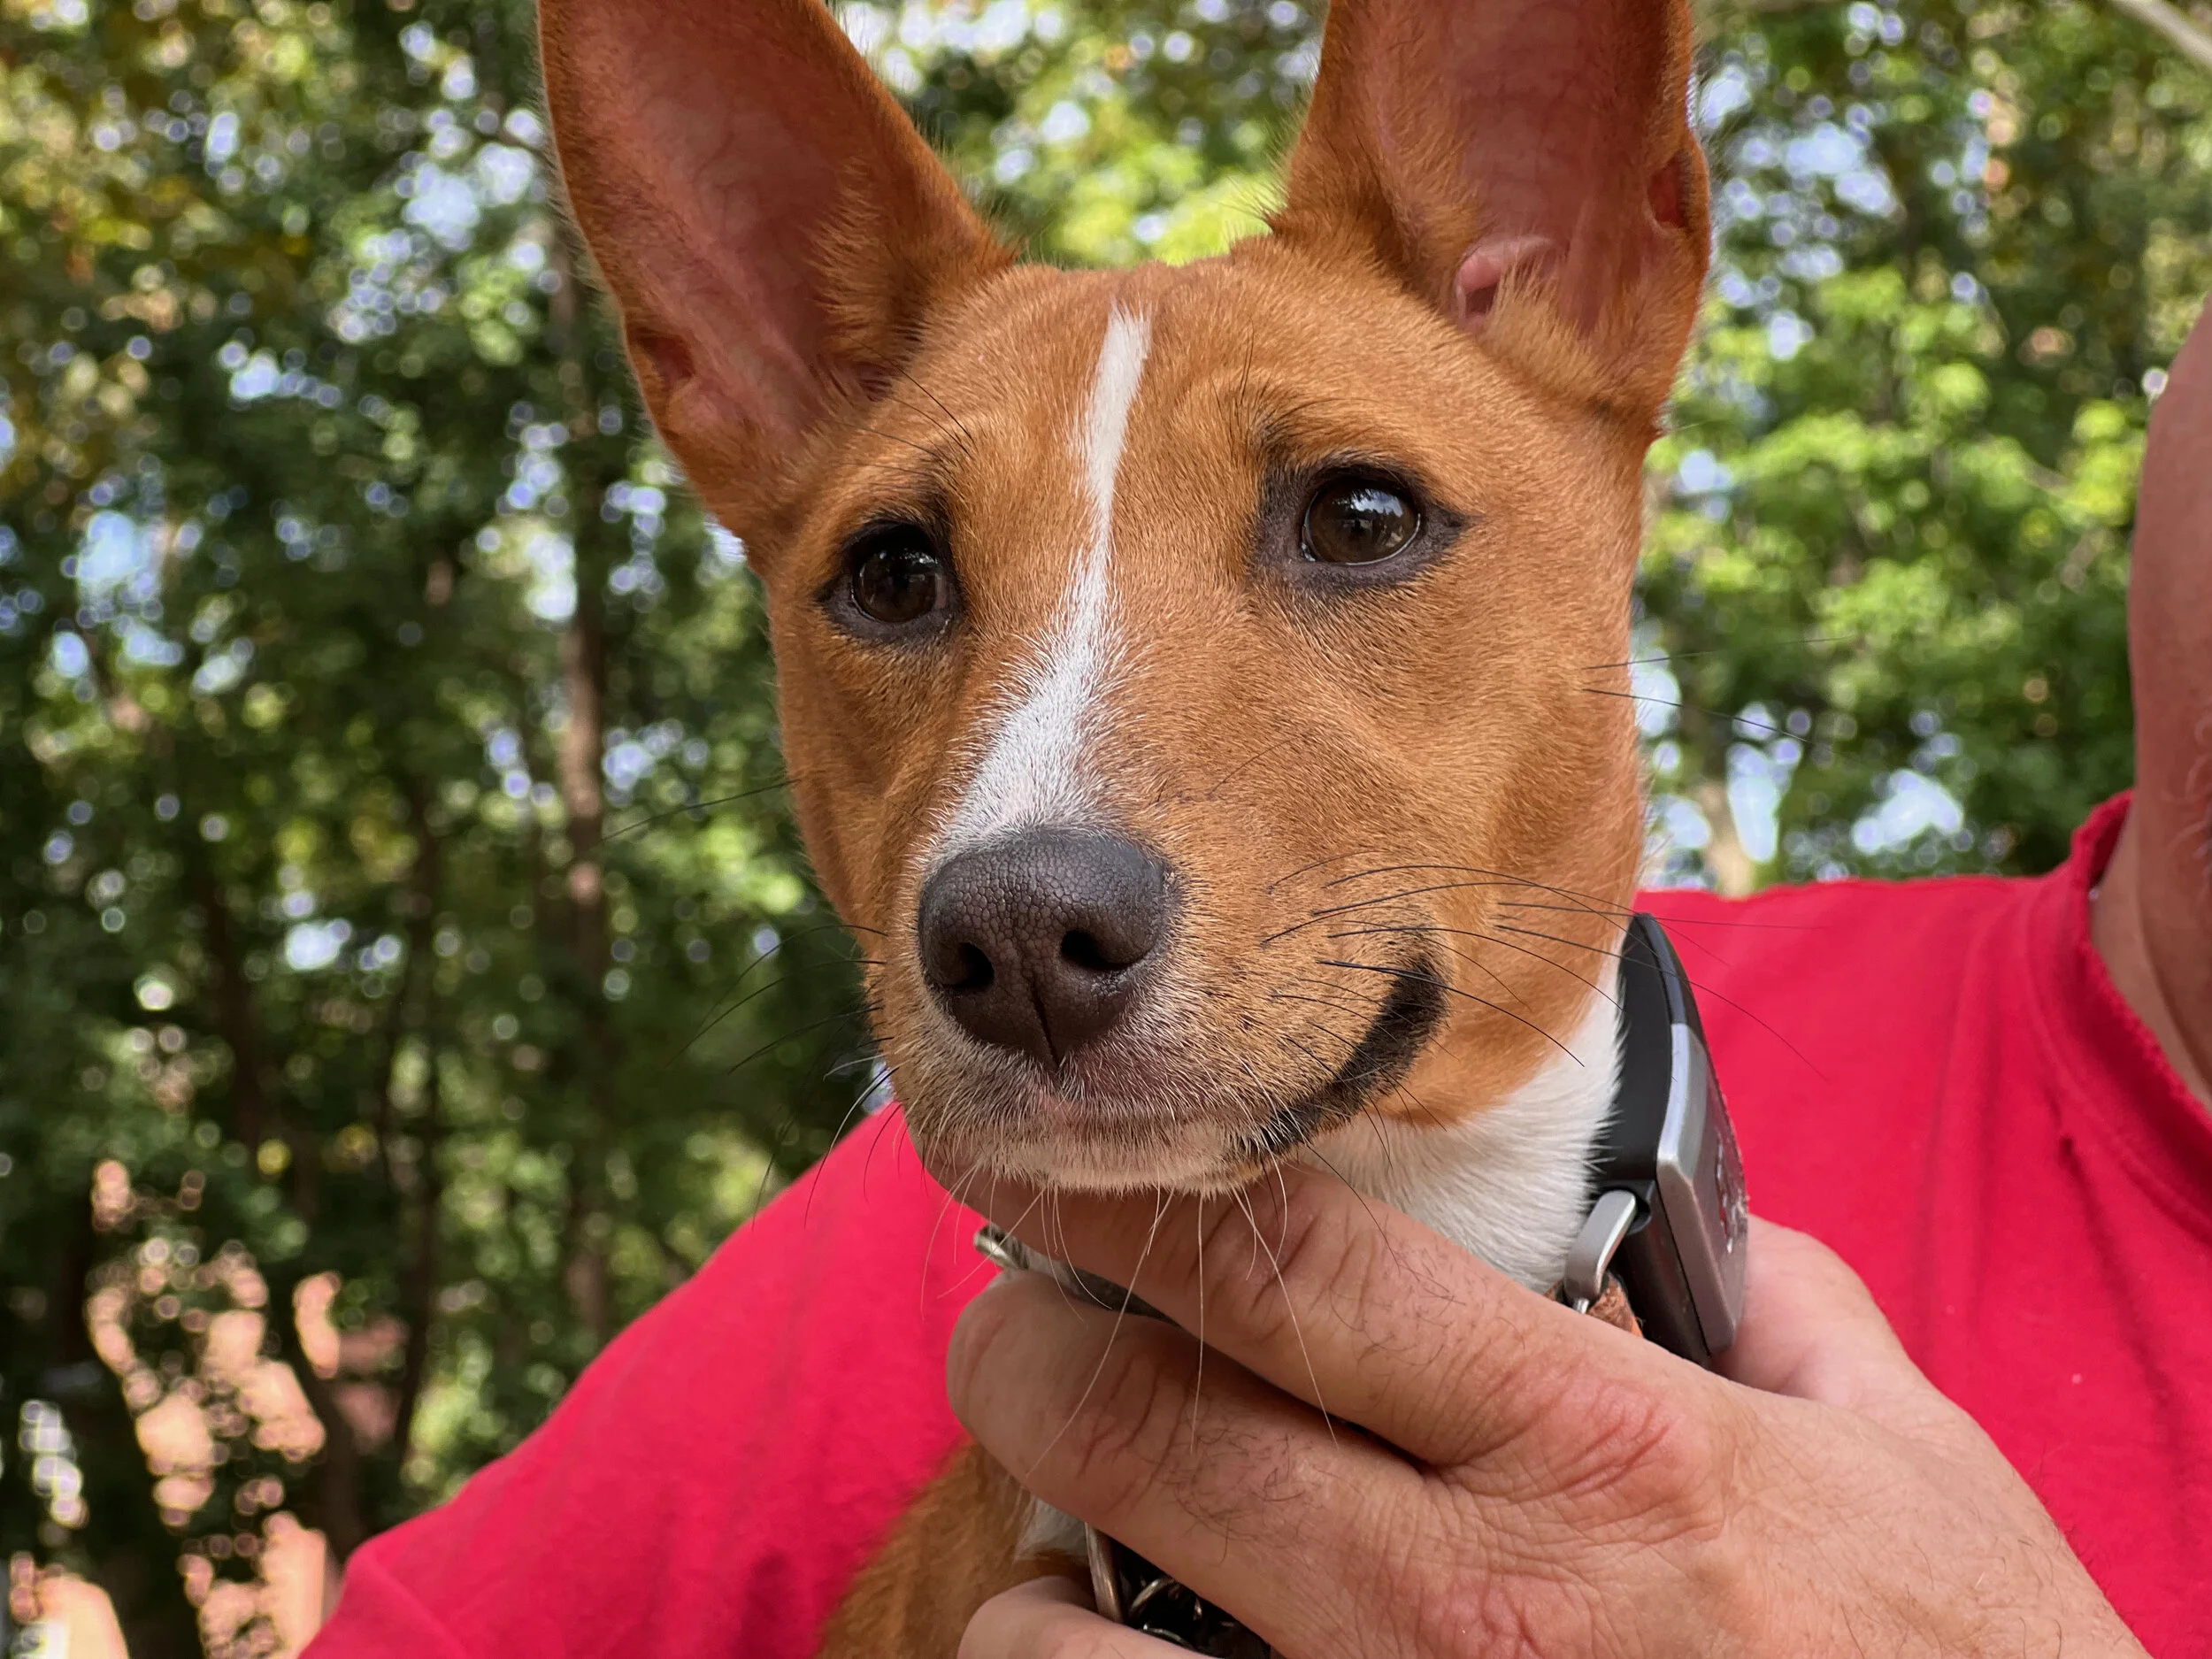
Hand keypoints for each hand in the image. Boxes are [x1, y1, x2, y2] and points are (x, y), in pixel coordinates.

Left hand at [947, 1170, 2144, 1657]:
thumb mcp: (1904, 1454)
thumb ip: (1763, 1303)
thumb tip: (1661, 1226)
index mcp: (1595, 1449)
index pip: (1291, 1265)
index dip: (1134, 1188)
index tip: (1049, 1148)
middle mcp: (1460, 1604)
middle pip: (1136, 1420)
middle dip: (1024, 1345)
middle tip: (1017, 1319)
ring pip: (1068, 1645)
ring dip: (1035, 1571)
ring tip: (1074, 1537)